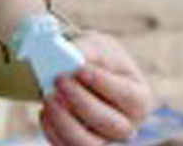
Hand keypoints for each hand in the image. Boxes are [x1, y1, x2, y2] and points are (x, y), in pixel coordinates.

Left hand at [39, 31, 153, 145]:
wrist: (80, 71)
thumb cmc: (96, 59)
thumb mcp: (98, 46)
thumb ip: (88, 50)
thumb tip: (74, 57)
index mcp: (138, 98)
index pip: (128, 97)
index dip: (104, 84)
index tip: (80, 69)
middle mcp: (126, 125)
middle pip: (110, 124)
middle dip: (81, 102)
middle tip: (59, 79)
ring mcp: (104, 139)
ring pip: (87, 144)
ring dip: (65, 122)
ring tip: (48, 98)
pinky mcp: (80, 145)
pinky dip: (52, 131)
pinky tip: (44, 111)